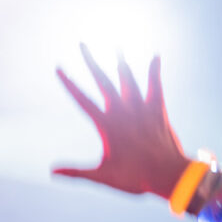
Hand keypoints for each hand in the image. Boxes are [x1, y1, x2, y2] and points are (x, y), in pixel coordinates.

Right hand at [53, 46, 189, 198]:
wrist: (169, 175)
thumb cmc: (134, 178)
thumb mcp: (102, 176)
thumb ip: (76, 172)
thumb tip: (52, 172)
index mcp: (107, 125)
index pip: (82, 99)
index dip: (69, 83)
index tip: (59, 68)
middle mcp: (123, 111)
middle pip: (103, 80)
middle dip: (92, 61)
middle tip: (83, 44)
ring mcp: (141, 109)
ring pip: (128, 79)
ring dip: (121, 62)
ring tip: (116, 46)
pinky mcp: (157, 110)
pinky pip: (155, 85)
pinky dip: (154, 71)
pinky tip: (155, 56)